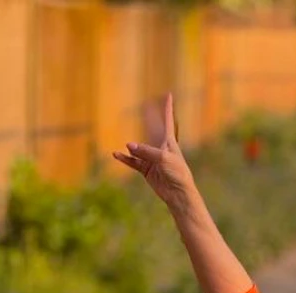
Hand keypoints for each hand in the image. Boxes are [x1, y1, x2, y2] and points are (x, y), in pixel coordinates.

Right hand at [112, 93, 195, 212]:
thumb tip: (128, 146)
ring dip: (133, 148)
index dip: (168, 108)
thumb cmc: (176, 174)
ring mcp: (153, 159)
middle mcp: (160, 148)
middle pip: (152, 130)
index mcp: (169, 142)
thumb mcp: (163, 158)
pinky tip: (117, 155)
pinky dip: (125, 159)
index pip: (168, 120)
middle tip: (146, 106)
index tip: (169, 95)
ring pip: (139, 149)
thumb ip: (146, 151)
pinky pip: (133, 162)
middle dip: (149, 119)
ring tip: (127, 146)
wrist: (178, 194)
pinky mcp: (147, 170)